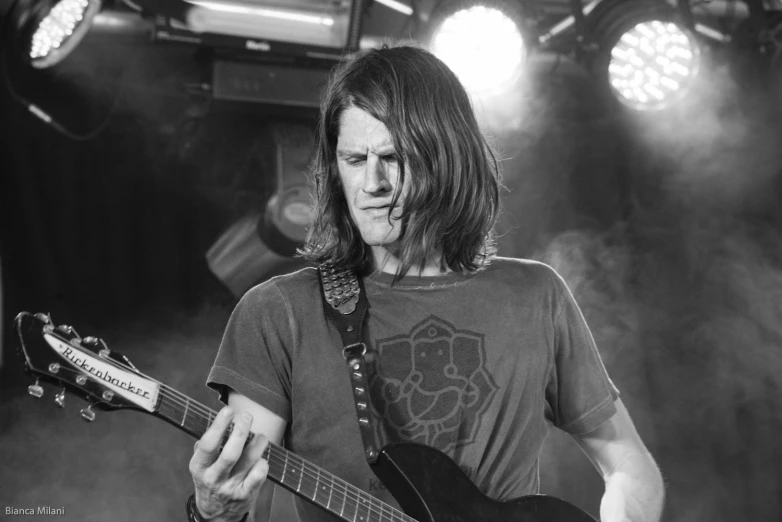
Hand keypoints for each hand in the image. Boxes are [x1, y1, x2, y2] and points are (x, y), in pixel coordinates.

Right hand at [189, 407, 269, 521]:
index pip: (208, 444)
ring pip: (249, 460)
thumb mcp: (201, 465)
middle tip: (247, 416)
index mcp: (199, 467)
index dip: (219, 425)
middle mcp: (214, 478)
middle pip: (231, 452)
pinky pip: (259, 474)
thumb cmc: (211, 480)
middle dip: (241, 430)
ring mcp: (230, 487)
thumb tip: (219, 421)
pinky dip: (263, 462)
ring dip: (258, 443)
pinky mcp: (246, 495)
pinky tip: (261, 458)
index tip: (228, 411)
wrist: (215, 514)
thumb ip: (207, 445)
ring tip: (260, 436)